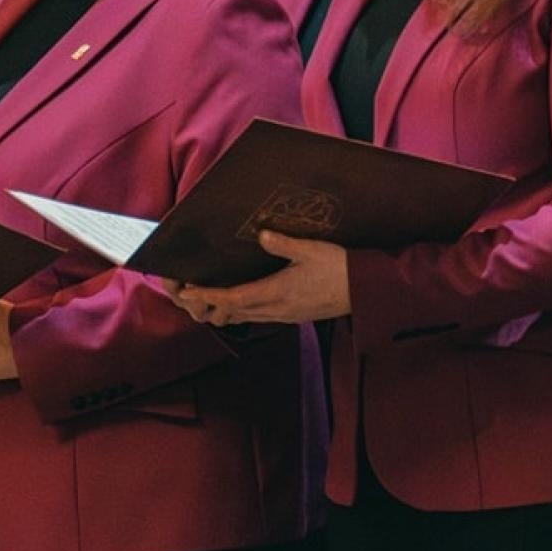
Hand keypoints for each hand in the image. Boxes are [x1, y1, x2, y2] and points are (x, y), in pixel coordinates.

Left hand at [173, 230, 350, 325]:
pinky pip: (258, 316)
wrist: (364, 291)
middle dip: (209, 304)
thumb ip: (284, 243)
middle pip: (233, 310)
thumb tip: (261, 234)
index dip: (208, 295)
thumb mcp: (311, 249)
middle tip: (187, 295)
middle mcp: (276, 308)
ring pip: (245, 316)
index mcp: (277, 292)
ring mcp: (284, 314)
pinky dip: (241, 310)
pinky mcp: (291, 315)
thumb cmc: (339, 268)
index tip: (187, 291)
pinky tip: (238, 302)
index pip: (233, 297)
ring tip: (206, 298)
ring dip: (224, 309)